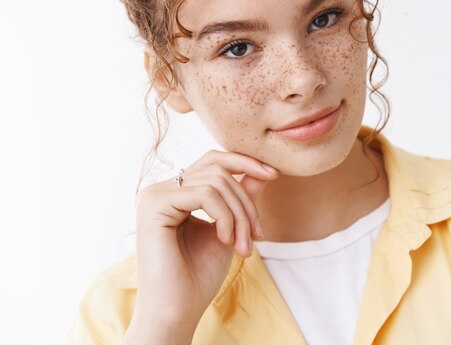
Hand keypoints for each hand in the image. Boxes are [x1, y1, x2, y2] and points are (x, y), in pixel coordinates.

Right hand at [130, 150, 278, 332]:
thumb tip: (264, 171)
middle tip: (257, 235)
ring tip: (243, 245)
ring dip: (240, 214)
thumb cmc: (199, 277)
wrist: (177, 311)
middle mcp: (160, 189)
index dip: (245, 162)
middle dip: (246, 201)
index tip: (274, 174)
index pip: (213, 161)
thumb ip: (241, 198)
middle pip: (218, 169)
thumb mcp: (229, 229)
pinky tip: (225, 241)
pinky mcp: (154, 205)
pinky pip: (206, 194)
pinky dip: (225, 216)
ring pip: (216, 181)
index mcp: (174, 192)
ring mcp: (154, 195)